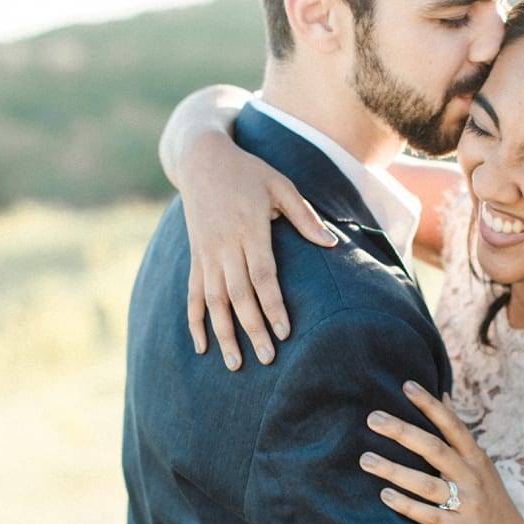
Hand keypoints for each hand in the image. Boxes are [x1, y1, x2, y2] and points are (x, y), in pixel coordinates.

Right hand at [180, 131, 335, 369]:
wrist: (201, 159)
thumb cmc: (249, 171)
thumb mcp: (281, 185)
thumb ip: (304, 216)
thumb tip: (331, 244)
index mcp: (249, 228)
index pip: (262, 275)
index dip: (272, 305)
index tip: (284, 333)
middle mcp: (224, 244)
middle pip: (238, 295)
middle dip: (252, 329)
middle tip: (268, 359)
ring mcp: (206, 253)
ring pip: (213, 301)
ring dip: (224, 334)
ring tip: (235, 364)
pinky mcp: (195, 257)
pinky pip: (193, 294)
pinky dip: (195, 321)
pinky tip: (202, 346)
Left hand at [361, 379, 523, 523]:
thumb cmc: (492, 502)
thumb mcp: (482, 465)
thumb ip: (460, 434)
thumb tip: (445, 395)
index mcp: (476, 459)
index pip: (452, 425)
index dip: (430, 405)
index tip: (407, 385)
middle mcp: (473, 477)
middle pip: (434, 449)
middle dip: (402, 432)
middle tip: (373, 418)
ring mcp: (469, 503)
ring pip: (427, 484)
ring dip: (394, 470)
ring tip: (366, 460)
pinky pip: (430, 516)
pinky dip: (407, 505)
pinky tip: (385, 495)